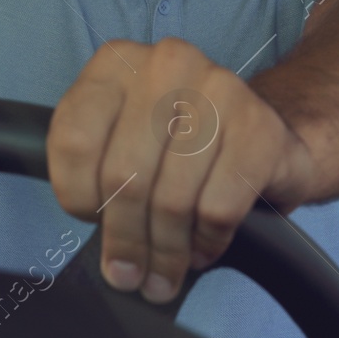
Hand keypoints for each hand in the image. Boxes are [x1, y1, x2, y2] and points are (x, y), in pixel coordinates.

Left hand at [47, 37, 315, 303]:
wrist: (264, 132)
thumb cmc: (180, 143)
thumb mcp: (121, 140)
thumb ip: (97, 175)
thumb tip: (109, 256)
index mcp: (117, 63)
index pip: (74, 141)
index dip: (77, 196)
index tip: (92, 221)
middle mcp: (166, 65)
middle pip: (124, 176)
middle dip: (124, 239)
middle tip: (128, 274)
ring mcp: (218, 90)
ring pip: (171, 198)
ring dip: (165, 252)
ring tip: (163, 273)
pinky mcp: (259, 128)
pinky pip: (218, 208)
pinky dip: (205, 242)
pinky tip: (201, 247)